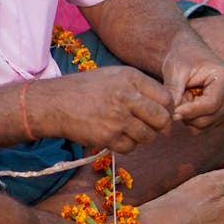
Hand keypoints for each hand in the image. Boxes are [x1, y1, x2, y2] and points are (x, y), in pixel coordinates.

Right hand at [44, 66, 174, 153]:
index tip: (164, 114)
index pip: (166, 97)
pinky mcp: (108, 137)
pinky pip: (131, 147)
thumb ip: (139, 87)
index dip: (168, 109)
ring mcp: (118, 118)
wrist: (55, 103)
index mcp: (130, 78)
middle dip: (162, 127)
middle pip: (162, 119)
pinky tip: (116, 135)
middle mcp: (127, 96)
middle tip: (156, 128)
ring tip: (131, 130)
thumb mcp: (113, 75)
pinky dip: (127, 145)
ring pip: (148, 136)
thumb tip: (165, 106)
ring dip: (143, 137)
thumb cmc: (85, 89)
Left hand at [162, 44, 223, 130]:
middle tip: (174, 97)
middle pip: (207, 119)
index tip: (171, 111)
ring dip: (187, 117)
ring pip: (204, 127)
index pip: (210, 104)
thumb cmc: (183, 57)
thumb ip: (173, 91)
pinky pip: (203, 129)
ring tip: (182, 97)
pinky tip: (187, 103)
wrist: (191, 53)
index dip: (189, 111)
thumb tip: (170, 115)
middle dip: (186, 113)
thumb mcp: (175, 69)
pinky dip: (190, 120)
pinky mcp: (222, 116)